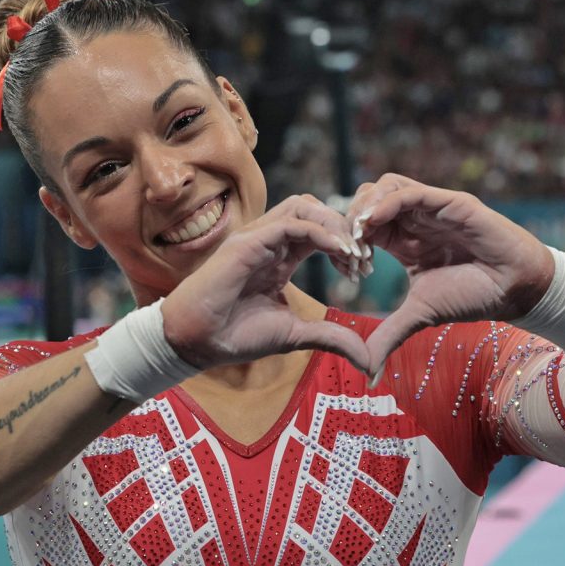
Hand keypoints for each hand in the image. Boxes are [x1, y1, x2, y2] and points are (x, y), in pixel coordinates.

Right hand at [161, 195, 368, 371]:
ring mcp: (257, 238)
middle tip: (363, 261)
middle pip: (315, 210)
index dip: (346, 245)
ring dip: (334, 224)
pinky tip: (339, 251)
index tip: (363, 272)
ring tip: (353, 254)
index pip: (319, 232)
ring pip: (303, 206)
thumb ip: (331, 338)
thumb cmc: (237, 335)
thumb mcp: (296, 335)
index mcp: (280, 257)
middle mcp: (270, 241)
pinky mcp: (248, 242)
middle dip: (345, 229)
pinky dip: (320, 232)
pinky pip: (291, 223)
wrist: (197, 342)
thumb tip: (367, 359)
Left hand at [347, 174, 553, 381]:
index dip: (348, 239)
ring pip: (386, 186)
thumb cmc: (472, 296)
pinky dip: (386, 203)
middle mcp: (414, 219)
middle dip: (350, 220)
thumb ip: (389, 335)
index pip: (363, 224)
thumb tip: (367, 372)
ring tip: (359, 234)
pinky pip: (410, 192)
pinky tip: (373, 223)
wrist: (515, 290)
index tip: (347, 267)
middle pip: (367, 198)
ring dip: (365, 206)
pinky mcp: (450, 202)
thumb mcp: (420, 315)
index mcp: (403, 240)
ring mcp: (432, 207)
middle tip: (349, 250)